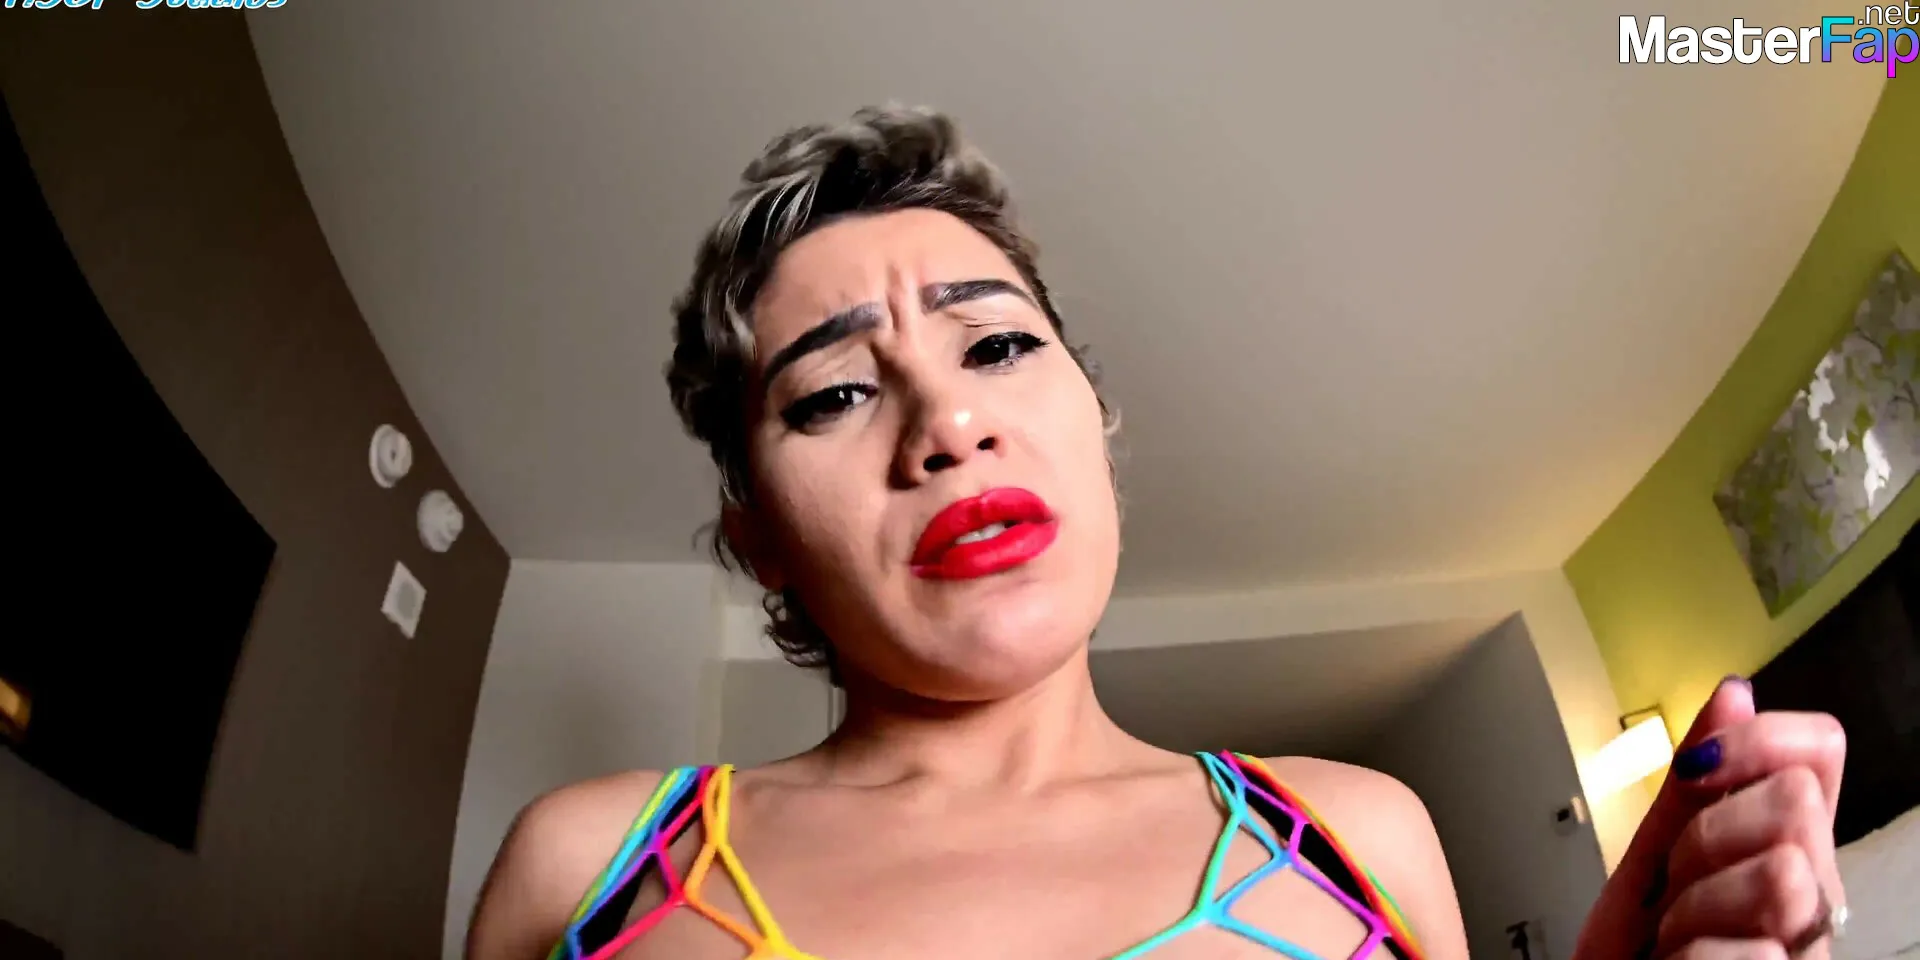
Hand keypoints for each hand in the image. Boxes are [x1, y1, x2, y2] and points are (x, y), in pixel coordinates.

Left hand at [1573, 676, 1846, 959]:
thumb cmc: (1636, 958)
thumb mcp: (1652, 861)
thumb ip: (1692, 785)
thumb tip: (1737, 691)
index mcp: (1784, 851)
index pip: (1820, 749)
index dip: (1757, 742)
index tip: (1697, 771)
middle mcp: (1814, 901)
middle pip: (1797, 804)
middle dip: (1706, 841)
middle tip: (1673, 894)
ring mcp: (1807, 951)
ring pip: (1784, 874)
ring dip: (1697, 911)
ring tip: (1674, 943)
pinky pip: (1750, 955)